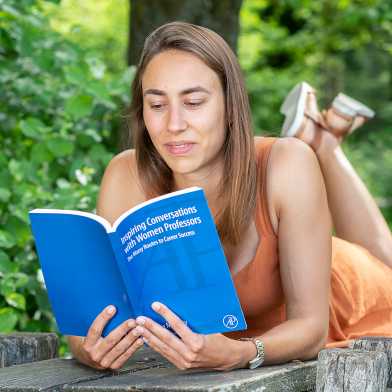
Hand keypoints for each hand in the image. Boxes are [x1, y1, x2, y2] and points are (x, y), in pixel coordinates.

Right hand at [77, 305, 142, 369]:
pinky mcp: (113, 366)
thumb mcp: (88, 331)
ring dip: (131, 338)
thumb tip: (110, 304)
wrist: (86, 358)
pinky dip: (134, 348)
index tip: (112, 307)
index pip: (94, 330)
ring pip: (119, 349)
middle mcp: (94, 355)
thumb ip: (96, 320)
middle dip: (123, 329)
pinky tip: (141, 340)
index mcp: (86, 344)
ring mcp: (104, 362)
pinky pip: (125, 356)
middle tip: (133, 320)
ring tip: (140, 329)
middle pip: (110, 340)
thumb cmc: (90, 340)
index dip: (103, 318)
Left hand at [132, 302, 255, 370]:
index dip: (165, 314)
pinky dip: (155, 346)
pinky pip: (165, 354)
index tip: (155, 305)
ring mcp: (184, 361)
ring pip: (162, 347)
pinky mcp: (181, 366)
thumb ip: (195, 319)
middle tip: (139, 319)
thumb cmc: (219, 338)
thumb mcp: (209, 326)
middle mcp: (189, 353)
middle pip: (165, 338)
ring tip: (138, 328)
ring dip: (149, 337)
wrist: (226, 358)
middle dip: (151, 327)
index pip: (177, 325)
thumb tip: (182, 302)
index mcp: (197, 342)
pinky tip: (147, 339)